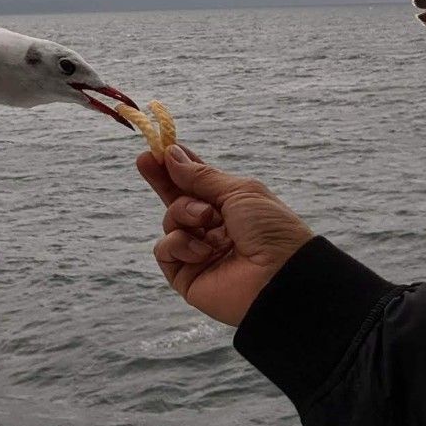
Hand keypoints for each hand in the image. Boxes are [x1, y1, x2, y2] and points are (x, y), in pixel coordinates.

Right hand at [138, 144, 314, 326]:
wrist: (281, 277)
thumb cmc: (270, 230)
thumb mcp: (239, 192)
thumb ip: (201, 176)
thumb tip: (171, 154)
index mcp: (231, 209)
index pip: (198, 184)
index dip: (180, 167)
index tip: (161, 148)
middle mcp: (213, 230)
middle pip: (178, 201)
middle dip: (162, 180)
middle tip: (145, 160)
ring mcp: (199, 253)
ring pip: (170, 221)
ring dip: (183, 212)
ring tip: (204, 217)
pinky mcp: (187, 276)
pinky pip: (165, 250)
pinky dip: (178, 243)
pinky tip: (201, 249)